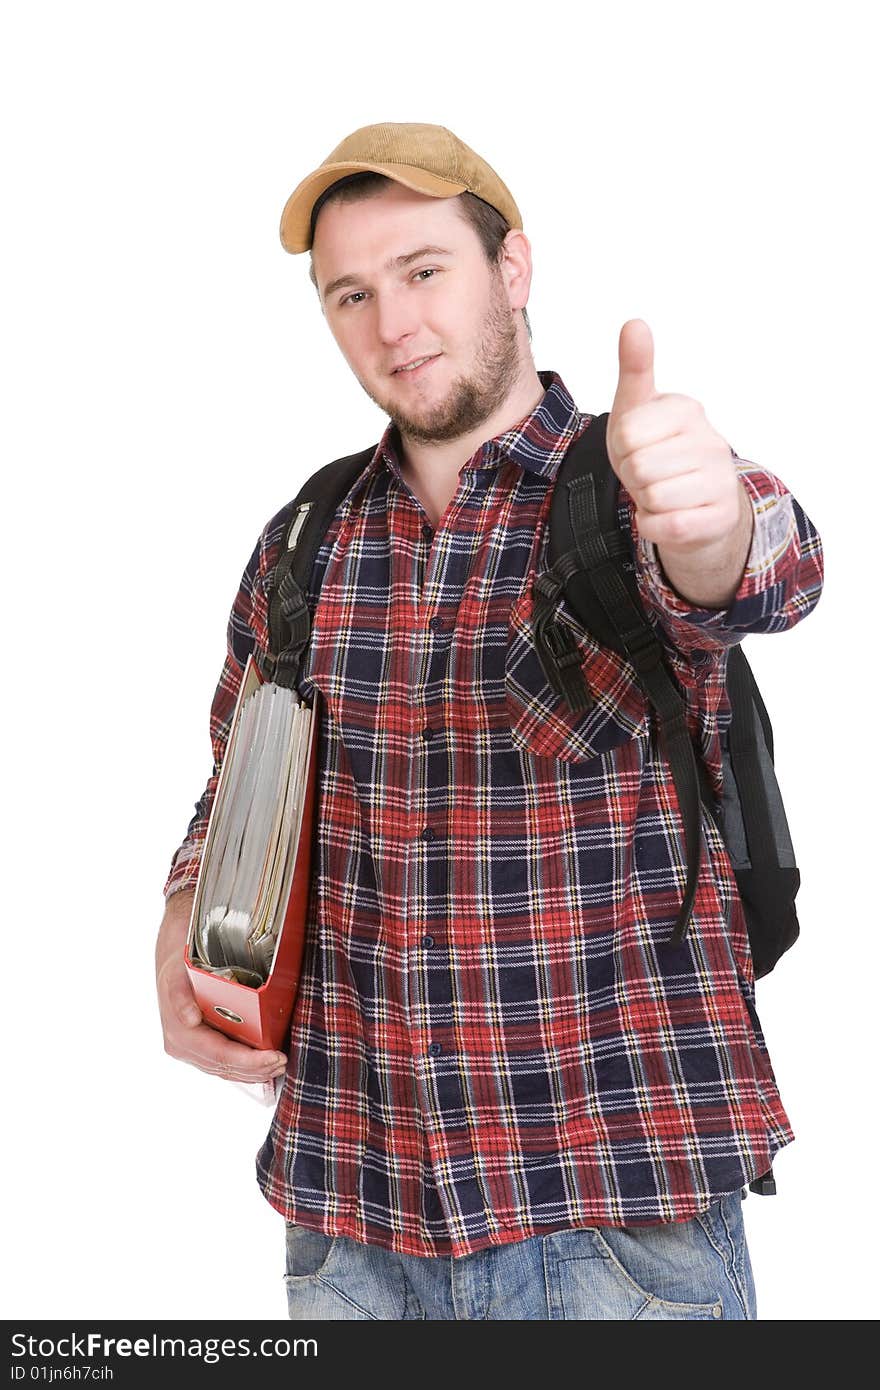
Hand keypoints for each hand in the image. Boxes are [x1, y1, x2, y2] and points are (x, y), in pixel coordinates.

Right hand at [155, 890, 287, 1083]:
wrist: (171, 963)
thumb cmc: (180, 966)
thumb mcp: (179, 972)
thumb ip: (181, 995)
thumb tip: (190, 1019)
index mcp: (179, 1033)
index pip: (220, 1055)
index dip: (249, 1061)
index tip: (274, 1057)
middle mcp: (182, 1047)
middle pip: (225, 1067)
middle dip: (256, 1068)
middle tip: (282, 1062)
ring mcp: (189, 1051)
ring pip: (224, 1070)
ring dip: (252, 1072)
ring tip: (277, 1066)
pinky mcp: (197, 1050)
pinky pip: (221, 1065)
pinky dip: (243, 1068)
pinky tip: (261, 1067)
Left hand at [606, 319, 746, 554]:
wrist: (692, 504)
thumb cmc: (656, 451)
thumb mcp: (636, 410)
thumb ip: (635, 369)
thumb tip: (634, 323)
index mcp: (687, 409)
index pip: (624, 434)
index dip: (620, 450)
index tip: (638, 449)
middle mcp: (711, 440)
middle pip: (638, 468)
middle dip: (633, 478)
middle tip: (649, 475)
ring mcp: (721, 479)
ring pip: (653, 498)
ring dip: (646, 503)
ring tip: (661, 492)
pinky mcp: (721, 516)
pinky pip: (667, 527)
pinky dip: (655, 527)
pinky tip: (669, 515)